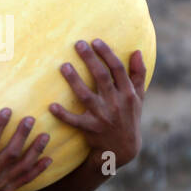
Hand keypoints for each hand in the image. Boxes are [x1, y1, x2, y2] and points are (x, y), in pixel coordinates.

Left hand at [49, 39, 145, 166]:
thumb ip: (139, 75)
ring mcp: (103, 117)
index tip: (95, 41)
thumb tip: (138, 52)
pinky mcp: (90, 129)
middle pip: (102, 77)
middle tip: (78, 44)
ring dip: (74, 81)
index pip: (117, 69)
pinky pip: (74, 121)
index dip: (107, 54)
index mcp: (128, 94)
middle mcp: (116, 104)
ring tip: (63, 67)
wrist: (122, 149)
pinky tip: (52, 106)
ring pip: (86, 96)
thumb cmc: (129, 118)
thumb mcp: (138, 98)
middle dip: (90, 59)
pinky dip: (63, 114)